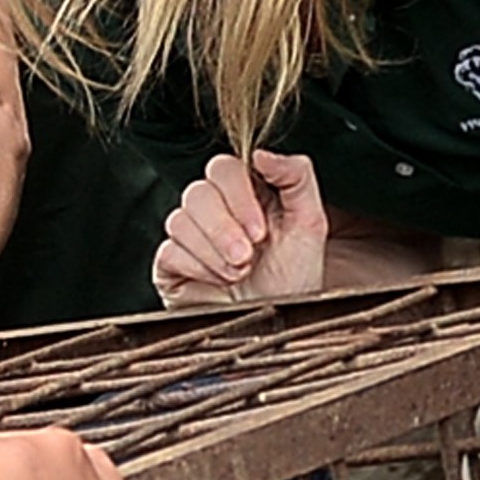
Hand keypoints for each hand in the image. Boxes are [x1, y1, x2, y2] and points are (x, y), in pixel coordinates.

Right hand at [153, 150, 328, 304]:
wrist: (276, 327)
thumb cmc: (294, 281)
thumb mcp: (310, 223)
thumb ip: (297, 176)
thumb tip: (263, 152)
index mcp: (246, 194)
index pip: (224, 168)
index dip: (238, 194)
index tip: (260, 229)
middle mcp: (215, 212)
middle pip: (198, 192)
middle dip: (225, 228)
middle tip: (248, 255)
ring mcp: (189, 238)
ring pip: (179, 221)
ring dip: (214, 251)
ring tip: (239, 272)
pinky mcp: (170, 266)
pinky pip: (169, 252)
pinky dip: (198, 267)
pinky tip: (219, 281)